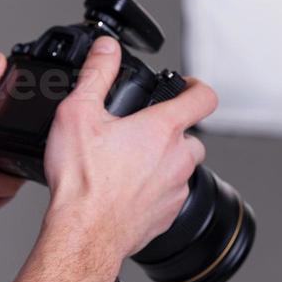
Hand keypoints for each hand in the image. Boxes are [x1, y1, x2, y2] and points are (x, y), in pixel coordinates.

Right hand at [43, 36, 217, 263]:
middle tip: (141, 128)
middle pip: (191, 135)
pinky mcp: (166, 217)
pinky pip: (170, 195)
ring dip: (164, 160)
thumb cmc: (82, 179)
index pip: (203, 97)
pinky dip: (155, 189)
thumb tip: (108, 47)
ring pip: (181, 167)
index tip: (186, 85)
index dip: (197, 85)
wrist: (83, 235)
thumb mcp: (78, 112)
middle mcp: (177, 160)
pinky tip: (125, 188)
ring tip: (129, 160)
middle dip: (172, 129)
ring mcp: (175, 191)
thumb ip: (97, 73)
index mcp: (162, 129)